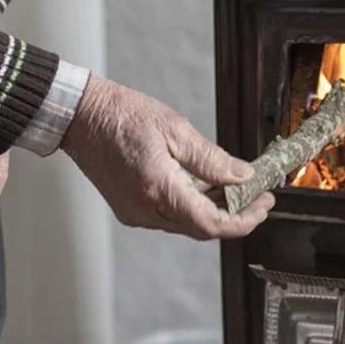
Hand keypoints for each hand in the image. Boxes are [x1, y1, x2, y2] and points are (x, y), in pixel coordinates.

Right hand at [61, 76, 273, 239]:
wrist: (81, 116)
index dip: (244, 219)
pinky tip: (207, 185)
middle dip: (235, 215)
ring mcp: (135, 212)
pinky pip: (169, 215)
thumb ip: (211, 159)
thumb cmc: (123, 115)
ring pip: (186, 223)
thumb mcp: (176, 129)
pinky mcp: (130, 207)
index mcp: (159, 190)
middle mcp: (145, 210)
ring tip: (237, 186)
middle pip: (201, 228)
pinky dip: (193, 204)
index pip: (211, 224)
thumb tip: (242, 176)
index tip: (263, 203)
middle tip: (258, 195)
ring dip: (214, 209)